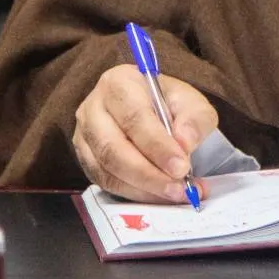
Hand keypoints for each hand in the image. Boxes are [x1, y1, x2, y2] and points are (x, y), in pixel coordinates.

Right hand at [72, 65, 216, 202]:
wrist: (152, 111)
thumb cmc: (169, 104)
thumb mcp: (191, 102)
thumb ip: (194, 119)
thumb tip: (184, 143)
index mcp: (119, 82)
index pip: (134, 117)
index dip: (157, 146)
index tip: (181, 167)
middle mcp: (93, 107)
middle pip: (113, 147)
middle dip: (148, 173)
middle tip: (179, 188)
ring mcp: (84, 135)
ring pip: (106, 169)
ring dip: (143, 188)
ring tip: (173, 194)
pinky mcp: (85, 159)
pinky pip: (104, 183)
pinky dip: (133, 193)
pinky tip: (157, 196)